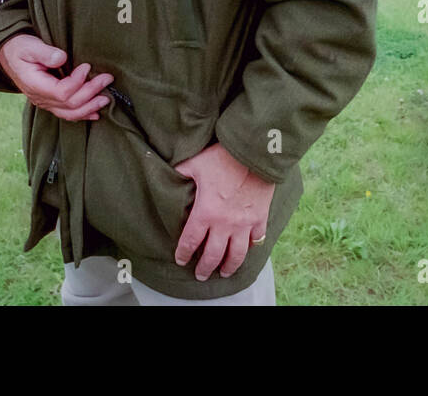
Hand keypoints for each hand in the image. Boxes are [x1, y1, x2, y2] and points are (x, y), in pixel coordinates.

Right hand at [0, 34, 111, 121]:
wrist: (8, 55)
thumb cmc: (20, 48)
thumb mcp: (29, 46)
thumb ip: (45, 53)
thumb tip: (61, 59)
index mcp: (35, 85)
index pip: (62, 92)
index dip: (78, 82)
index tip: (87, 66)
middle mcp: (40, 98)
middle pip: (70, 104)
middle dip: (91, 92)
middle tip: (107, 79)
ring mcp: (45, 103)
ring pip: (70, 113)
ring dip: (90, 107)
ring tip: (106, 98)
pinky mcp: (50, 102)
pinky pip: (67, 114)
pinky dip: (82, 114)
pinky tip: (95, 113)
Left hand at [173, 143, 274, 280]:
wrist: (254, 153)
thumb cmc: (222, 157)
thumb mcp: (195, 163)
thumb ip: (180, 171)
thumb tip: (167, 171)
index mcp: (205, 212)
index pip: (190, 241)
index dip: (183, 254)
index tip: (181, 260)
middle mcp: (224, 224)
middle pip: (213, 255)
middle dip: (205, 268)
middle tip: (201, 275)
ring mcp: (244, 224)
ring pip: (236, 255)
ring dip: (229, 266)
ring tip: (224, 272)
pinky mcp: (260, 218)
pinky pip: (256, 239)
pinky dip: (251, 247)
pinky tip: (246, 250)